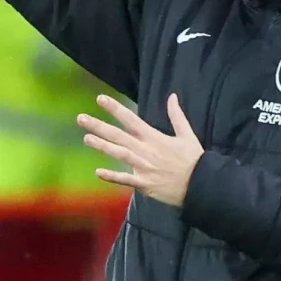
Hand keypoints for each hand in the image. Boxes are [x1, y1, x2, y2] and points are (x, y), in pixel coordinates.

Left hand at [77, 93, 203, 206]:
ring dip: (102, 146)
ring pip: (118, 154)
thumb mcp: (187, 134)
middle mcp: (145, 150)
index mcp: (154, 137)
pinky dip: (112, 176)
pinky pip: (125, 180)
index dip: (115, 108)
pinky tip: (98, 173)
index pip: (131, 119)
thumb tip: (172, 96)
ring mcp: (143, 168)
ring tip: (86, 138)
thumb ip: (177, 115)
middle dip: (99, 126)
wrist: (200, 185)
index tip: (100, 99)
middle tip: (81, 118)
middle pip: (118, 135)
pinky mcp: (144, 184)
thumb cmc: (194, 160)